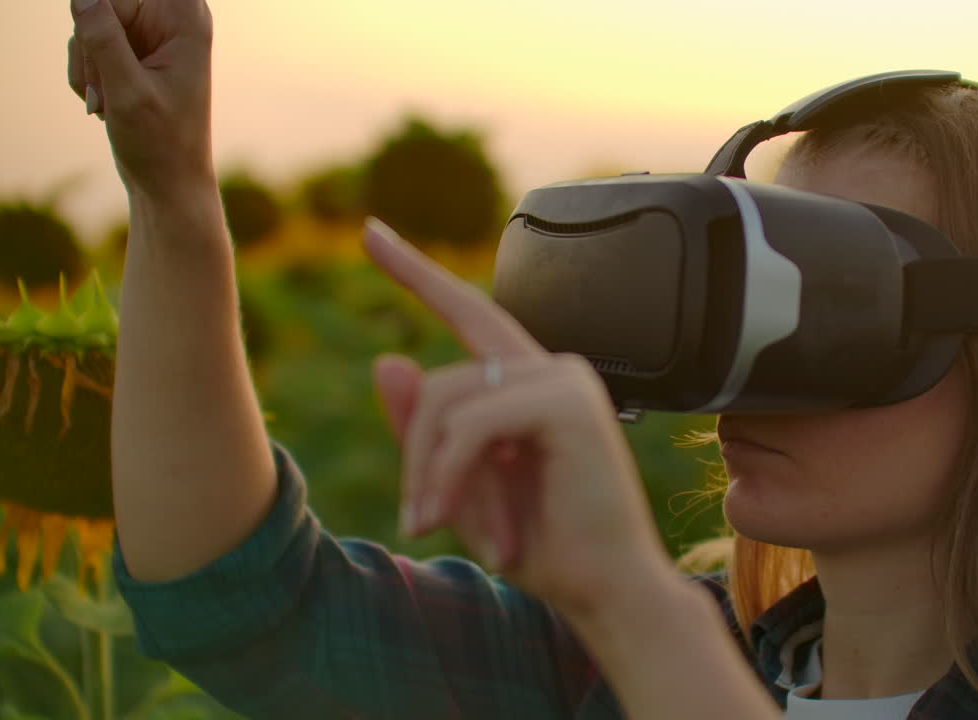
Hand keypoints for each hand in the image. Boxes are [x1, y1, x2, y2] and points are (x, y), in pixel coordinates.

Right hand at [68, 0, 215, 198]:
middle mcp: (171, 21)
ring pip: (87, 25)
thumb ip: (103, 40)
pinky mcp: (130, 51)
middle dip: (91, 47)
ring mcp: (149, 35)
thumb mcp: (129, 92)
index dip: (100, 19)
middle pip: (101, 4)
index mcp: (186, 22)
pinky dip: (88, 77)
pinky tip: (108, 105)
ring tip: (110, 104)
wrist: (168, 182)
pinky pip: (86, 45)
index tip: (105, 55)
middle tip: (106, 90)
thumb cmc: (161, 143)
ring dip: (88, 68)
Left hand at [363, 218, 674, 618]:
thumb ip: (426, 428)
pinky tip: (455, 517)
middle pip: (441, 380)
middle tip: (417, 520)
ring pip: (448, 398)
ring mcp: (564, 379)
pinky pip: (473, 422)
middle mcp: (552, 369)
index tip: (371, 233)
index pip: (468, 313)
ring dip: (429, 471)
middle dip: (413, 450)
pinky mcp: (568, 403)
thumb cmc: (545, 545)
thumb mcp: (463, 485)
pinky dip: (450, 471)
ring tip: (438, 526)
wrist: (606, 590)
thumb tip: (386, 359)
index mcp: (533, 382)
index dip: (416, 273)